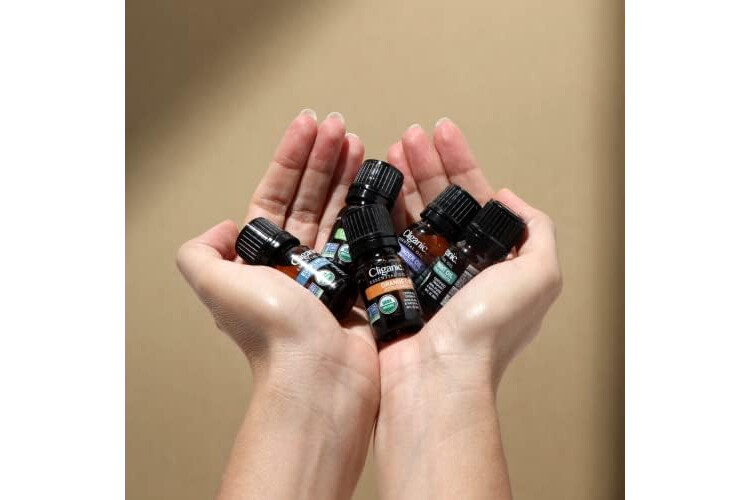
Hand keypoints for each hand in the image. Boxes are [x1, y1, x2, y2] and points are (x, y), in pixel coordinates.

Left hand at [176, 110, 377, 499]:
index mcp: (263, 260)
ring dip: (348, 175)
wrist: (321, 377)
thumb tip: (221, 227)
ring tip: (359, 143)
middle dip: (323, 159)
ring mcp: (334, 272)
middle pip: (310, 198)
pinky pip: (370, 236)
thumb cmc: (272, 332)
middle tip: (340, 126)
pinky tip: (381, 180)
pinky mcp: (365, 283)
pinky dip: (375, 207)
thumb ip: (201, 255)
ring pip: (340, 212)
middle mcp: (297, 264)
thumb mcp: (217, 286)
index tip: (308, 125)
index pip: (276, 196)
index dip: (290, 158)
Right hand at [374, 119, 561, 498]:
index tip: (444, 133)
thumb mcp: (541, 276)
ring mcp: (421, 275)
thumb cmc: (487, 332)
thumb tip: (510, 199)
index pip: (477, 200)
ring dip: (403, 178)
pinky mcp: (391, 285)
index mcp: (493, 262)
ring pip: (411, 215)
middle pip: (441, 201)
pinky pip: (385, 240)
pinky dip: (380, 210)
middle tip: (410, 135)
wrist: (434, 377)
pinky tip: (375, 185)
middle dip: (427, 163)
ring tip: (390, 149)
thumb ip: (537, 233)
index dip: (462, 163)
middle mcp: (458, 266)